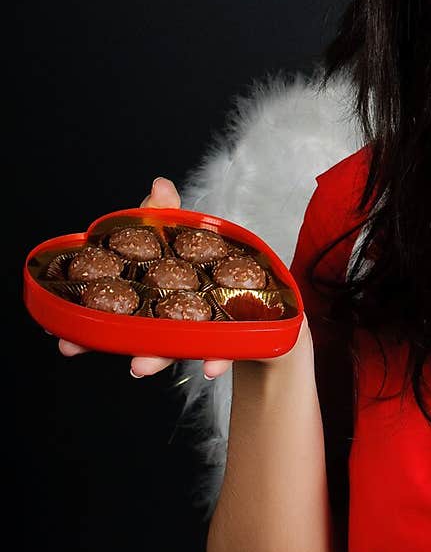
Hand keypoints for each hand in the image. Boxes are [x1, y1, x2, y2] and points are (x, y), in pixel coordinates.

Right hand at [57, 176, 228, 380]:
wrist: (250, 288)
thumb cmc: (200, 259)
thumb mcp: (178, 230)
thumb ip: (164, 212)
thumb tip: (160, 184)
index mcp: (141, 296)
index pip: (104, 313)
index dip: (80, 326)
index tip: (59, 334)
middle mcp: (159, 321)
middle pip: (126, 337)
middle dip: (97, 344)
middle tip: (77, 350)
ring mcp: (188, 333)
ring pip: (166, 350)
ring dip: (153, 359)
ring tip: (141, 365)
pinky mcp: (222, 340)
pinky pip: (217, 353)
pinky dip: (214, 359)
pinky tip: (211, 366)